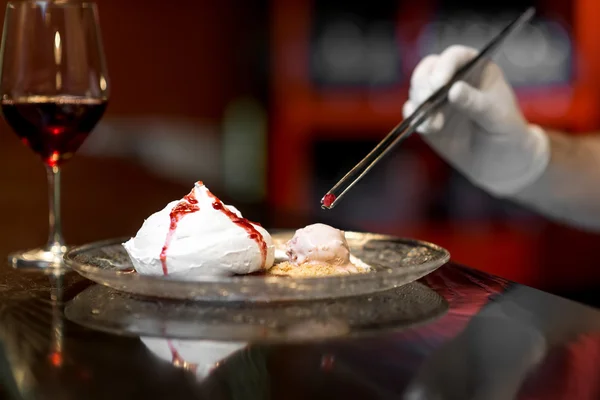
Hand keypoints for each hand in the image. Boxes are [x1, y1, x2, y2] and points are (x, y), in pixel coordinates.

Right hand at [403, 45, 549, 196]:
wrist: (498, 160)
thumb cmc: (505, 132)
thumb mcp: (497, 117)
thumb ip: (475, 103)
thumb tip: (453, 90)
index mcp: (475, 68)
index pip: (455, 57)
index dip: (444, 66)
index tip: (439, 83)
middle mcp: (453, 78)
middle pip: (428, 70)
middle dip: (423, 84)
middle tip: (427, 101)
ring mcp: (438, 97)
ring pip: (416, 89)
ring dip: (419, 104)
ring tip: (434, 125)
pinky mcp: (427, 116)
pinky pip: (411, 111)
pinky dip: (414, 118)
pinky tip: (427, 129)